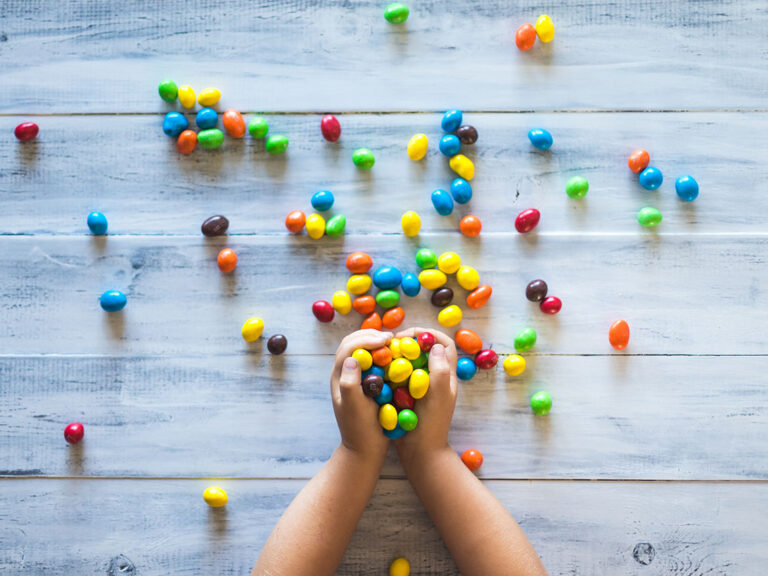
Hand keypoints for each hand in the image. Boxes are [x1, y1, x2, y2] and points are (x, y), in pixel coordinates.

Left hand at [331, 329, 393, 462]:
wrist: (364, 450)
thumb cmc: (360, 430)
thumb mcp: (355, 408)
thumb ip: (350, 384)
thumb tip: (353, 359)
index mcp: (339, 377)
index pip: (348, 348)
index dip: (366, 339)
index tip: (386, 339)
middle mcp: (344, 374)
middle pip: (352, 343)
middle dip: (370, 335)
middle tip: (390, 337)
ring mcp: (354, 378)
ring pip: (361, 350)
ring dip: (375, 342)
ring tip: (393, 342)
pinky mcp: (365, 384)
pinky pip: (371, 361)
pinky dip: (382, 354)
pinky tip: (395, 356)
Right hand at [392, 327, 457, 469]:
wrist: (421, 453)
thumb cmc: (432, 425)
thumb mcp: (439, 396)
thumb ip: (440, 371)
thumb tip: (435, 346)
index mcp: (447, 376)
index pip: (443, 344)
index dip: (428, 334)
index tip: (409, 334)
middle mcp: (435, 378)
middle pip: (425, 349)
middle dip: (409, 341)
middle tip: (392, 342)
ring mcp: (421, 387)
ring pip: (411, 361)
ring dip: (398, 354)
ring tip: (384, 353)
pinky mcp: (407, 395)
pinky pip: (399, 375)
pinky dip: (390, 370)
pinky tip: (379, 370)